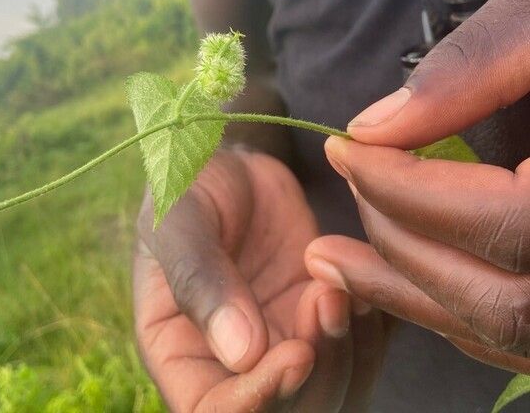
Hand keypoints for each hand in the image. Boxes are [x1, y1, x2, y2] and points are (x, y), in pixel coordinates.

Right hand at [134, 149, 385, 411]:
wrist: (232, 164)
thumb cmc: (191, 187)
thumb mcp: (179, 222)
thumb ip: (199, 280)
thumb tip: (241, 354)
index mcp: (180, 350)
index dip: (257, 403)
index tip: (294, 354)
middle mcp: (234, 361)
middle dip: (319, 374)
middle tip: (324, 299)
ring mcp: (282, 340)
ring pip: (333, 393)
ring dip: (350, 351)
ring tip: (339, 285)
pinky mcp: (319, 317)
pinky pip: (362, 352)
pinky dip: (374, 330)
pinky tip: (363, 281)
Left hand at [306, 0, 529, 372]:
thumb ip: (472, 69)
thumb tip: (373, 127)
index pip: (506, 224)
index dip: (408, 192)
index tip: (346, 150)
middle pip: (503, 296)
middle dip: (400, 240)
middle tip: (347, 182)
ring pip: (510, 329)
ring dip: (409, 294)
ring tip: (331, 260)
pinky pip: (526, 335)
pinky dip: (456, 310)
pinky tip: (407, 279)